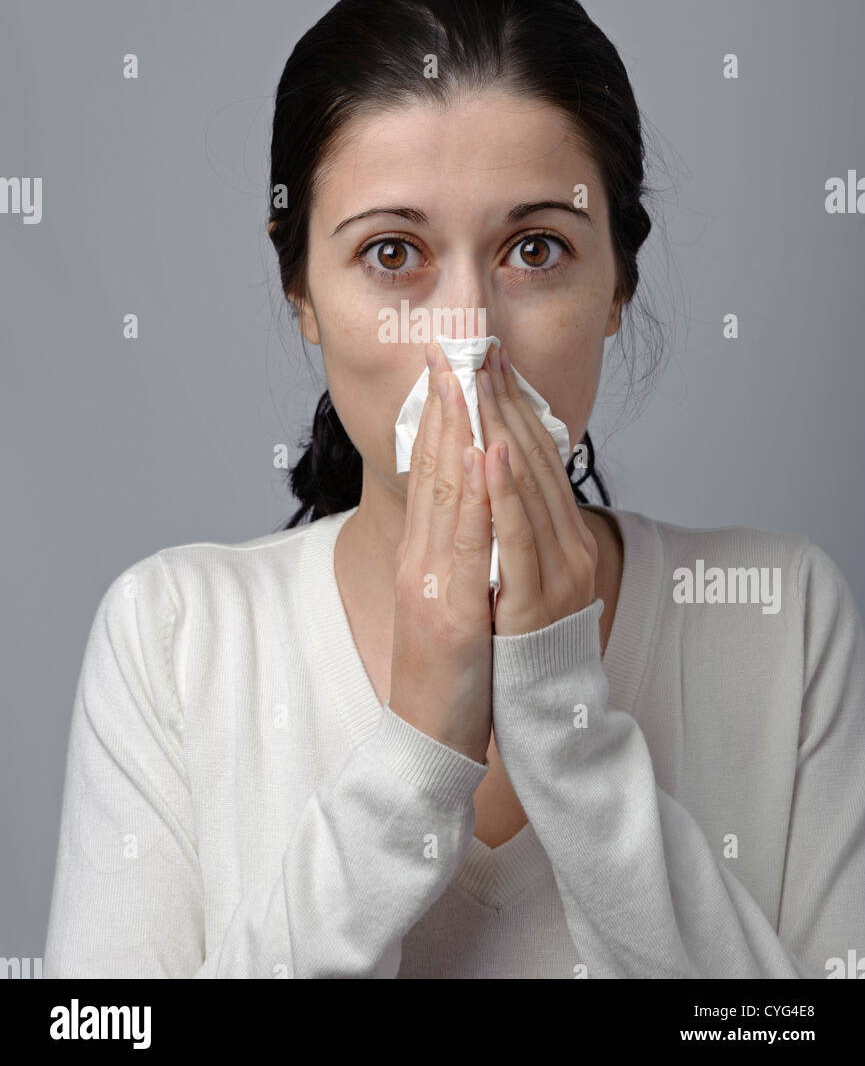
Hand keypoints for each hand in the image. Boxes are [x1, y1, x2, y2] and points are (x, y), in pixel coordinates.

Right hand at [388, 344, 493, 764]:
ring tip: (466, 375)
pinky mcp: (449, 609)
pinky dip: (472, 491)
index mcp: (421, 555)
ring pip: (445, 492)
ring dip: (457, 428)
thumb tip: (474, 513)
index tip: (449, 368)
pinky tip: (480, 451)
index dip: (438, 416)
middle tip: (453, 347)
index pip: (430, 472)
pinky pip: (465, 540)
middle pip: (431, 469)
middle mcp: (419, 558)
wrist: (426, 741)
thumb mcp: (449, 601)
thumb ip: (455, 556)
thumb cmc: (448, 673)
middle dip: (444, 404)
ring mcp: (430, 582)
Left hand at [476, 344, 598, 637]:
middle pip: (532, 459)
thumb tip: (498, 479)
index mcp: (562, 536)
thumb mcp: (523, 577)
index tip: (488, 360)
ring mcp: (557, 572)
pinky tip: (490, 450)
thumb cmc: (521, 648)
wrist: (539, 717)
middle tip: (478, 348)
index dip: (511, 405)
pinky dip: (505, 491)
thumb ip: (518, 530)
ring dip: (502, 427)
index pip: (535, 455)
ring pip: (528, 486)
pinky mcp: (536, 601)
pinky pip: (518, 537)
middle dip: (503, 401)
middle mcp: (567, 546)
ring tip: (480, 379)